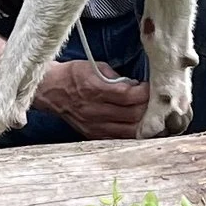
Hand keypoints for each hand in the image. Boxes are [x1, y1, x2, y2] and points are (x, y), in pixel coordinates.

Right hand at [32, 59, 151, 138]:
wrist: (50, 91)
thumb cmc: (72, 75)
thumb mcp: (95, 66)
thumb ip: (116, 77)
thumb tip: (136, 86)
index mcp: (95, 90)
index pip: (129, 96)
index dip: (145, 92)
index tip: (152, 88)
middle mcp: (94, 110)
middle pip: (133, 115)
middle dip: (149, 108)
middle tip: (155, 101)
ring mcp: (94, 125)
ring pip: (129, 130)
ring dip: (144, 123)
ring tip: (151, 115)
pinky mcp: (92, 134)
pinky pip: (119, 138)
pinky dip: (131, 132)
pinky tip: (138, 126)